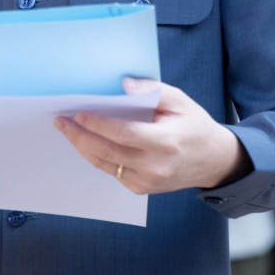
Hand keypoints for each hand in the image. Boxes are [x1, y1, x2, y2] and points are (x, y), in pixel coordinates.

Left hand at [54, 78, 250, 194]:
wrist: (213, 161)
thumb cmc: (194, 125)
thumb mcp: (180, 100)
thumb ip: (152, 90)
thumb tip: (124, 86)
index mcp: (166, 142)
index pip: (124, 134)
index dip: (98, 125)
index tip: (78, 114)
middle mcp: (155, 166)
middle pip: (108, 152)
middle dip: (80, 136)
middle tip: (61, 121)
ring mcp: (148, 181)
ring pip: (105, 165)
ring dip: (82, 147)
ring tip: (67, 130)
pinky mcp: (142, 188)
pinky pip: (112, 172)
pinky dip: (97, 157)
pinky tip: (86, 143)